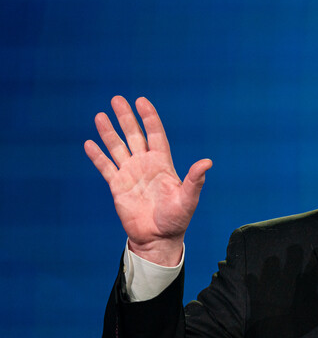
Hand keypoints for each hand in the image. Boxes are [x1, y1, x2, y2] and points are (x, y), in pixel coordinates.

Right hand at [85, 96, 211, 265]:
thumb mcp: (188, 199)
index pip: (155, 135)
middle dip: (126, 118)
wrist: (158, 238)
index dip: (149, 118)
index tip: (141, 101)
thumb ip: (195, 180)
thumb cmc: (176, 219)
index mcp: (162, 164)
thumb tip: (207, 162)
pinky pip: (105, 167)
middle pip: (133, 135)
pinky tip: (89, 144)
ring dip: (109, 132)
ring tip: (101, 116)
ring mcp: (130, 174)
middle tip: (117, 99)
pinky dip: (97, 156)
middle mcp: (145, 165)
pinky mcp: (117, 186)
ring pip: (117, 147)